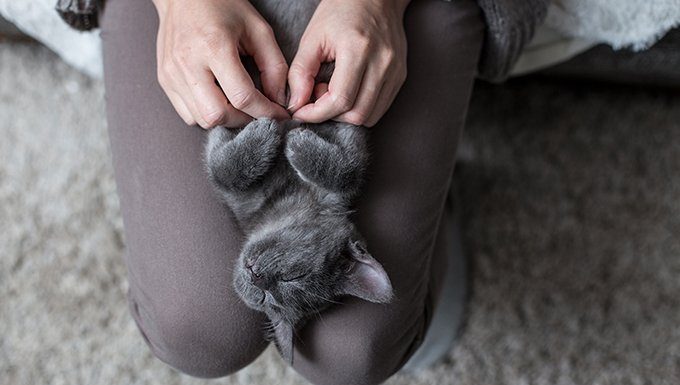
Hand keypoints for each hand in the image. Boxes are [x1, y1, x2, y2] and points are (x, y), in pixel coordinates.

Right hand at [152, 0, 289, 128]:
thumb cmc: (222, 6)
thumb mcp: (258, 28)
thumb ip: (274, 66)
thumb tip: (278, 100)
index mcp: (214, 47)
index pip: (242, 96)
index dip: (266, 112)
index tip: (279, 115)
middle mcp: (188, 63)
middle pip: (218, 115)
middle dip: (243, 120)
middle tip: (257, 111)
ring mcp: (172, 74)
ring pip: (201, 119)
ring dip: (226, 119)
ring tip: (239, 104)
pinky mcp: (165, 80)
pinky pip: (188, 114)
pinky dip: (207, 114)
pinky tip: (220, 99)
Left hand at [287, 0, 408, 126]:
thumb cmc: (341, 12)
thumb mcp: (312, 37)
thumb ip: (300, 73)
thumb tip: (296, 105)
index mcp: (358, 50)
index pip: (340, 100)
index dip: (316, 114)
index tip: (300, 111)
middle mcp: (382, 63)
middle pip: (356, 114)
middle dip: (330, 115)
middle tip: (317, 95)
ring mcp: (395, 71)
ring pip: (369, 116)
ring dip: (346, 114)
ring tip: (333, 92)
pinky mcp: (400, 76)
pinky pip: (380, 108)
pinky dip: (360, 108)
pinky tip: (349, 91)